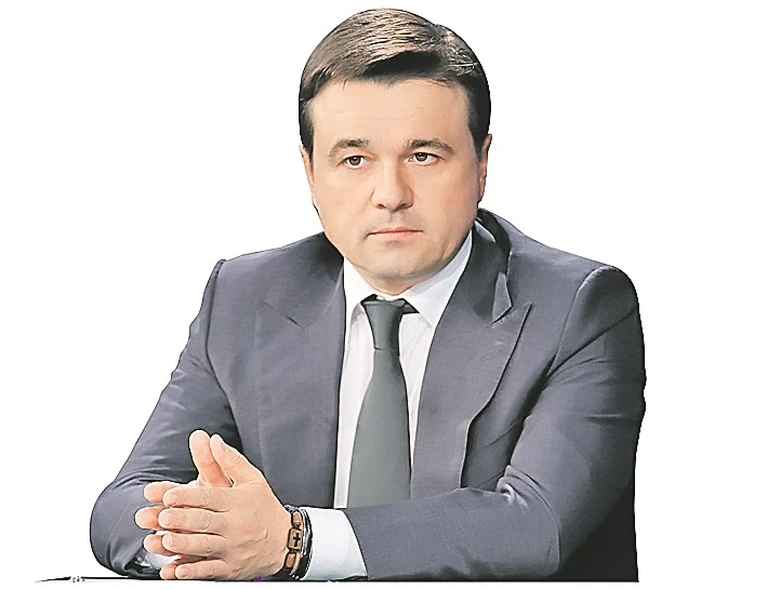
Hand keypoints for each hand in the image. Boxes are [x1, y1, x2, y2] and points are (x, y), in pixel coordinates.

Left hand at [140, 433, 291, 579]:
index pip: (209, 497)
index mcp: (236, 501)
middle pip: (204, 521)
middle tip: (162, 516)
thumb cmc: (264, 507)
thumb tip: (213, 440)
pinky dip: (193, 572)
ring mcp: (232, 548)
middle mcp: (233, 525)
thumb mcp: (252, 479)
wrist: (286, 541)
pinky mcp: (230, 567)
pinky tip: (177, 570)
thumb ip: (230, 460)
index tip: (168, 495)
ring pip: (205, 546)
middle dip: (182, 519)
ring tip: (165, 541)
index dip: (188, 496)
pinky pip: (210, 570)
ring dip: (184, 544)